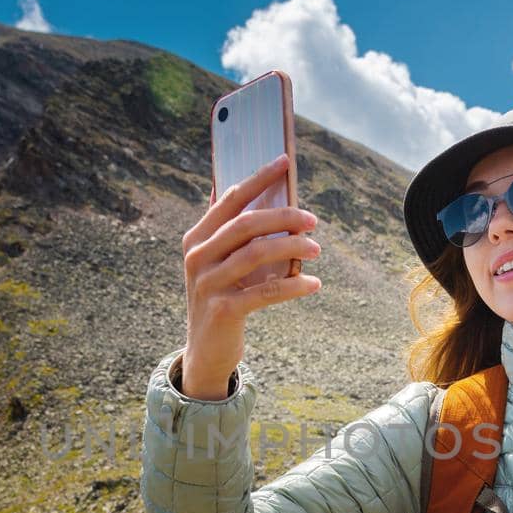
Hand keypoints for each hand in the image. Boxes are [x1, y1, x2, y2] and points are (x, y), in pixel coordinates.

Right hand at [178, 154, 321, 398]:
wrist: (206, 350)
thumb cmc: (222, 297)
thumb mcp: (218, 262)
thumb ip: (229, 230)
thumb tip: (243, 186)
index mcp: (196, 239)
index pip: (230, 199)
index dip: (258, 179)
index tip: (285, 163)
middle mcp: (197, 258)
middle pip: (246, 224)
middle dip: (284, 217)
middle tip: (313, 220)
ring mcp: (208, 285)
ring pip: (257, 254)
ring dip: (293, 248)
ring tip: (317, 249)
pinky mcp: (223, 311)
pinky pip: (265, 292)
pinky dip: (293, 286)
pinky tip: (313, 283)